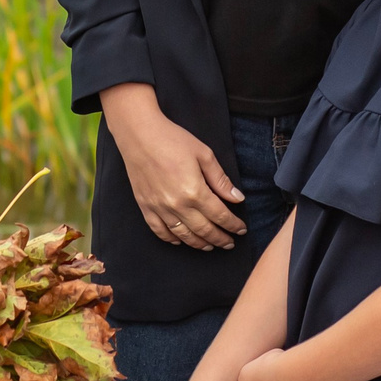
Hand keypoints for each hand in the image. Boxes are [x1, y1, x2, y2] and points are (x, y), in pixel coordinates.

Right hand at [99, 84, 246, 250]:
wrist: (139, 135)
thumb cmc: (173, 140)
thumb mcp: (204, 154)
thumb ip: (221, 180)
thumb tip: (238, 199)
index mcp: (195, 191)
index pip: (220, 216)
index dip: (233, 225)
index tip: (241, 229)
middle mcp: (177, 205)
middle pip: (204, 230)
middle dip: (220, 239)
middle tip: (230, 244)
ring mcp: (159, 208)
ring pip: (183, 235)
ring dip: (199, 243)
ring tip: (210, 246)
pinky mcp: (146, 207)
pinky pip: (160, 231)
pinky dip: (171, 239)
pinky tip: (180, 241)